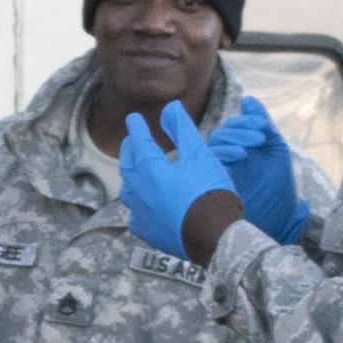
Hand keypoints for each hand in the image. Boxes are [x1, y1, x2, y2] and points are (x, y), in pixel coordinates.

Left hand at [116, 106, 244, 263]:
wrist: (213, 235)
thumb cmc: (208, 191)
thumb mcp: (199, 154)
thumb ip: (182, 129)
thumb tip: (171, 107)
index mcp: (149, 168)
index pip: (138, 140)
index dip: (136, 127)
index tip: (134, 118)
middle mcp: (138, 190)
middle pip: (128, 165)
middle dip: (130, 151)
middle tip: (133, 142)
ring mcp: (140, 213)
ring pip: (128, 191)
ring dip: (131, 178)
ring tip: (136, 172)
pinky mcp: (148, 233)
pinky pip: (136, 217)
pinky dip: (137, 208)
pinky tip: (142, 208)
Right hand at [201, 95, 315, 243]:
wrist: (281, 218)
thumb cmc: (278, 186)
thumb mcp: (275, 149)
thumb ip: (262, 124)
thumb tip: (247, 100)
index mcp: (238, 149)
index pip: (232, 128)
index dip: (246, 122)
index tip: (263, 127)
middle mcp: (224, 158)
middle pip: (220, 134)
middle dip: (240, 130)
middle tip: (260, 138)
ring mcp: (217, 170)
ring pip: (213, 144)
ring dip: (232, 139)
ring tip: (252, 147)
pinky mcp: (212, 182)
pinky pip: (209, 161)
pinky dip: (223, 153)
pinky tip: (241, 155)